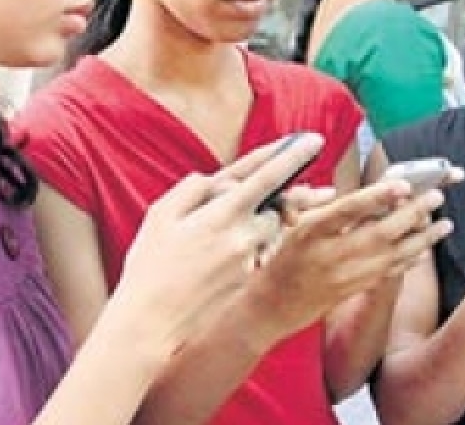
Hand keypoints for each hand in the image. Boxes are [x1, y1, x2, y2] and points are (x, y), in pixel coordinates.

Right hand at [110, 133, 324, 356]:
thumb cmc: (149, 268)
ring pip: (270, 231)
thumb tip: (216, 179)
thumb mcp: (160, 216)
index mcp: (222, 213)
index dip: (293, 155)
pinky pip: (259, 254)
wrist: (151, 324)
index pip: (267, 175)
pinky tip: (228, 255)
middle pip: (277, 206)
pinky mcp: (248, 281)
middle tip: (310, 192)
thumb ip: (192, 189)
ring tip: (244, 232)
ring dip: (265, 224)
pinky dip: (253, 248)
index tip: (315, 140)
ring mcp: (249, 261)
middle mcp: (243, 236)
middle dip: (284, 198)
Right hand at [243, 176, 454, 340]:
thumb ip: (326, 206)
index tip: (403, 185)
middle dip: (412, 215)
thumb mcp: (295, 224)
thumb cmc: (284, 256)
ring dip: (422, 239)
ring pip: (393, 255)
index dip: (377, 197)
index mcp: (311, 231)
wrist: (274, 304)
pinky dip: (411, 258)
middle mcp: (331, 254)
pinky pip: (391, 272)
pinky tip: (426, 247)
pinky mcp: (357, 289)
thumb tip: (368, 194)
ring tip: (445, 223)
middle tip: (436, 197)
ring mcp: (347, 276)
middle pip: (380, 233)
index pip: (348, 210)